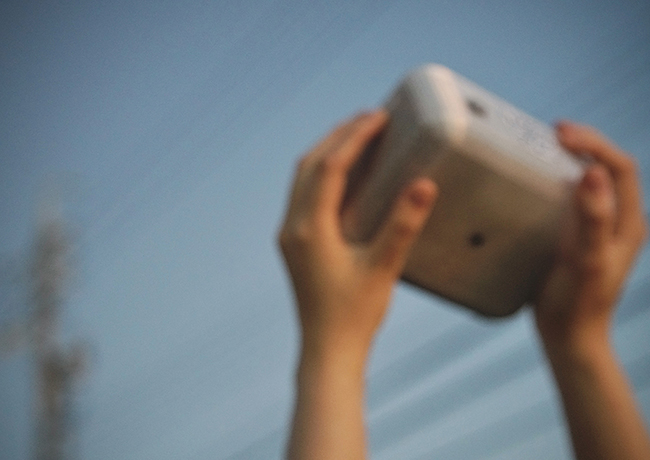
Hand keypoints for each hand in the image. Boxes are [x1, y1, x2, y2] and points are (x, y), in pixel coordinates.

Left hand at [278, 110, 436, 359]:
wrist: (327, 351)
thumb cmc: (355, 315)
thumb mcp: (383, 269)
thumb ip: (402, 225)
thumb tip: (423, 183)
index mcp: (309, 228)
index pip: (330, 167)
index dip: (354, 137)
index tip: (378, 116)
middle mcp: (292, 226)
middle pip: (309, 164)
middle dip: (338, 136)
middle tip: (371, 118)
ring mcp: (289, 235)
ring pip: (302, 177)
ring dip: (328, 152)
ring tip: (359, 136)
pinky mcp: (294, 244)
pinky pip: (304, 194)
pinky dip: (323, 174)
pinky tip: (346, 175)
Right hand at [534, 121, 647, 349]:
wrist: (570, 337)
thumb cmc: (579, 303)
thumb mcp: (586, 259)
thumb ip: (592, 218)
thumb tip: (592, 172)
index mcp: (628, 223)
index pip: (620, 168)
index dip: (594, 145)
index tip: (561, 135)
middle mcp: (617, 222)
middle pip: (609, 169)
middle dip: (585, 145)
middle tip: (553, 132)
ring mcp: (597, 230)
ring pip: (592, 183)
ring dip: (573, 160)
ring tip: (547, 148)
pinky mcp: (577, 239)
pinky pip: (573, 201)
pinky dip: (558, 183)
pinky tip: (538, 183)